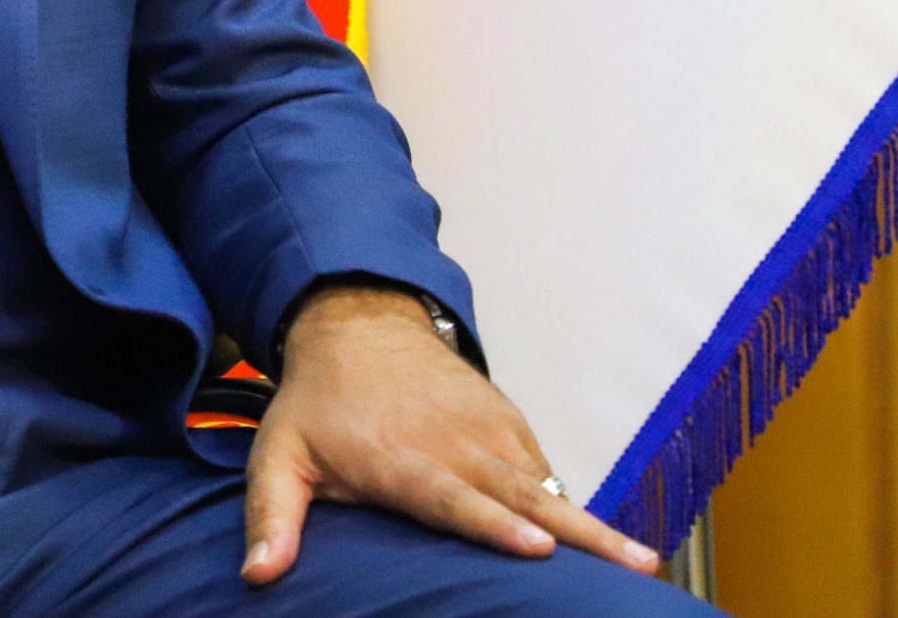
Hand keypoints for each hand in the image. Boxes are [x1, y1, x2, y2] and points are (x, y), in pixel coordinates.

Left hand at [241, 284, 661, 583]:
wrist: (359, 322)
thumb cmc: (319, 401)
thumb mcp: (278, 453)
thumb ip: (270, 516)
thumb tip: (256, 574)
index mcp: (404, 460)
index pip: (456, 498)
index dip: (495, 523)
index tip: (536, 546)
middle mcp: (454, 445)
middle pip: (524, 496)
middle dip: (579, 533)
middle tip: (634, 564)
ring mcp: (487, 431)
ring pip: (546, 483)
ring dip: (592, 522)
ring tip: (641, 560)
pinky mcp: (506, 423)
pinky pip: (544, 468)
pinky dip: (574, 500)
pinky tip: (609, 539)